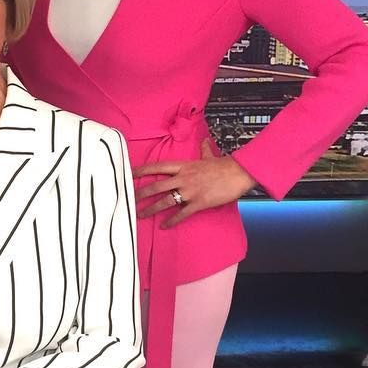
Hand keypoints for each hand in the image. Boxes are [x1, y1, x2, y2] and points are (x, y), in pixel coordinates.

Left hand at [134, 139, 255, 228]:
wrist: (239, 173)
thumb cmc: (224, 166)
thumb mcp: (210, 156)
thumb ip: (204, 150)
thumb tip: (204, 141)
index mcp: (183, 166)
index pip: (157, 167)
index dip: (141, 170)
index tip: (129, 173)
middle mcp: (183, 178)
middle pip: (156, 186)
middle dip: (140, 194)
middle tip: (129, 199)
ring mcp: (190, 191)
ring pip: (165, 201)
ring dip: (151, 209)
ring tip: (140, 215)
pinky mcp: (198, 203)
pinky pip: (181, 214)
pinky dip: (172, 221)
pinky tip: (164, 226)